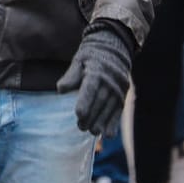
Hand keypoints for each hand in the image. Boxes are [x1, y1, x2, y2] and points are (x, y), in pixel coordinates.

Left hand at [57, 21, 133, 136]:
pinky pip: (119, 110)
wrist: (114, 48)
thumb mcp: (79, 61)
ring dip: (102, 121)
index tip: (78, 114)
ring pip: (110, 107)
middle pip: (100, 100)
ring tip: (92, 132)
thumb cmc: (90, 56)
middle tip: (81, 127)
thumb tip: (60, 90)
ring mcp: (119, 88)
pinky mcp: (123, 95)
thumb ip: (71, 76)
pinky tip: (108, 134)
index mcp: (97, 71)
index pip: (91, 87)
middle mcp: (110, 81)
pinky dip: (114, 123)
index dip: (85, 101)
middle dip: (91, 115)